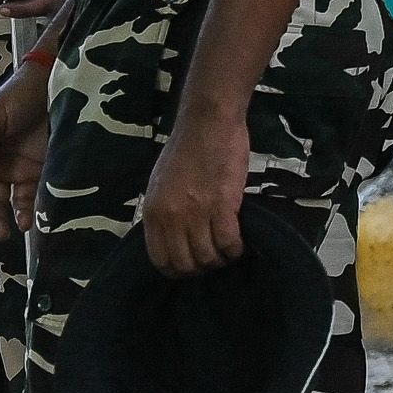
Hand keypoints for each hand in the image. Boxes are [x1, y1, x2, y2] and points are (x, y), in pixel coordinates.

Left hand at [140, 113, 250, 276]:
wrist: (207, 122)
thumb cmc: (186, 148)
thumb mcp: (160, 182)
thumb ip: (164, 211)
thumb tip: (172, 237)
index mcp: (153, 211)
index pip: (160, 259)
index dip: (178, 269)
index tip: (192, 264)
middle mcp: (171, 217)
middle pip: (186, 264)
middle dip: (202, 267)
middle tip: (214, 257)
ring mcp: (196, 212)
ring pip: (208, 257)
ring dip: (221, 258)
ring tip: (229, 248)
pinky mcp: (222, 206)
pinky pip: (229, 243)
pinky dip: (236, 248)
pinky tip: (240, 242)